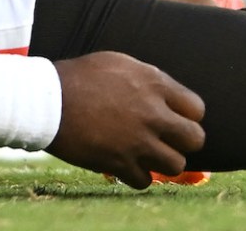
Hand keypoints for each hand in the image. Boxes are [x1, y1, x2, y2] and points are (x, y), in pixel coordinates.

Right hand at [49, 53, 205, 188]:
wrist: (48, 101)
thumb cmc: (81, 77)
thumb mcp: (120, 64)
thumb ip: (149, 80)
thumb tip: (167, 95)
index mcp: (154, 84)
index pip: (197, 109)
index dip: (188, 115)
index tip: (174, 116)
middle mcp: (152, 114)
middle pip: (195, 139)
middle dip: (184, 140)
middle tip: (168, 138)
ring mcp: (137, 141)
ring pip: (176, 165)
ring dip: (163, 160)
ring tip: (149, 154)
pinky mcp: (120, 163)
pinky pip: (145, 181)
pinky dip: (138, 175)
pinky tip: (127, 164)